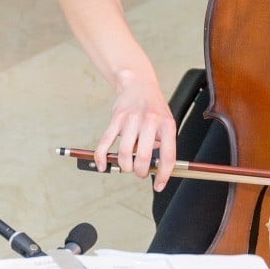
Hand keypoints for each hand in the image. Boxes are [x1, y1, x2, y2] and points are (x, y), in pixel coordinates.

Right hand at [94, 69, 175, 191]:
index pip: (168, 156)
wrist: (138, 83)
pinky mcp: (116, 118)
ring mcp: (132, 120)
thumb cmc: (153, 107)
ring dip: (124, 166)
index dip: (163, 175)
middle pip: (143, 158)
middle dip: (140, 172)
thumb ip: (161, 143)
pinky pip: (106, 142)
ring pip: (124, 153)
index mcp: (167, 125)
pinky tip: (102, 165)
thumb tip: (154, 167)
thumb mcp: (166, 122)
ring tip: (127, 166)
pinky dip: (101, 157)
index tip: (159, 185)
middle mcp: (150, 122)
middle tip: (139, 173)